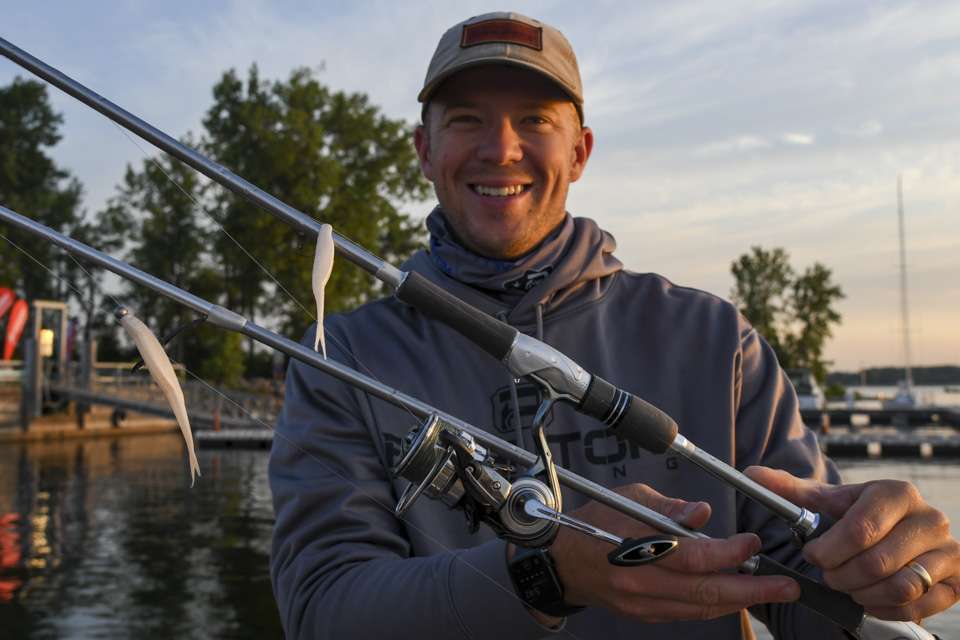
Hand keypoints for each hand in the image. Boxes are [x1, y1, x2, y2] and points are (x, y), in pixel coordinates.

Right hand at [547, 483, 799, 621]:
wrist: (563, 560)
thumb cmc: (596, 520)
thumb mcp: (630, 498)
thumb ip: (670, 509)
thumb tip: (704, 514)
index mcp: (636, 547)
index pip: (692, 557)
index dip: (728, 553)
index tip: (752, 542)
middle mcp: (641, 582)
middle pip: (704, 592)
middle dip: (751, 590)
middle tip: (785, 585)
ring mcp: (642, 604)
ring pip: (700, 609)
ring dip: (738, 601)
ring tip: (769, 591)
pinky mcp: (644, 615)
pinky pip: (687, 614)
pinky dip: (714, 606)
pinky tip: (734, 596)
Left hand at [746, 466, 959, 620]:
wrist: (902, 530)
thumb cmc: (860, 515)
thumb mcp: (829, 500)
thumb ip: (791, 491)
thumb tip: (751, 474)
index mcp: (897, 493)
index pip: (861, 529)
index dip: (829, 550)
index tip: (812, 554)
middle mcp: (930, 519)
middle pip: (876, 562)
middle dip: (840, 575)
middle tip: (827, 574)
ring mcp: (947, 552)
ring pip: (899, 587)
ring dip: (861, 593)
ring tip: (846, 584)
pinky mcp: (956, 581)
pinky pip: (917, 606)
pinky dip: (885, 608)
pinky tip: (867, 597)